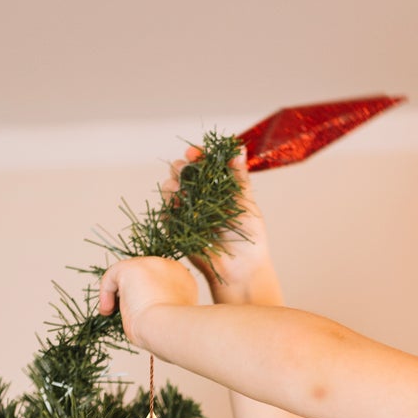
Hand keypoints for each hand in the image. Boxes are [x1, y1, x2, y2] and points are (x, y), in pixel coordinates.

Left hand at [96, 255, 198, 348]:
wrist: (170, 329)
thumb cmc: (172, 333)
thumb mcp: (170, 319)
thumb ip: (159, 309)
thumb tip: (140, 314)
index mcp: (184, 281)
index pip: (160, 281)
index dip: (147, 295)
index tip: (140, 312)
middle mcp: (170, 268)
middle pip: (144, 274)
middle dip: (132, 292)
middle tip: (127, 313)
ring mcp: (152, 264)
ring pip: (127, 273)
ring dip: (118, 293)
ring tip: (114, 314)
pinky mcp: (133, 267)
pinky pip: (113, 275)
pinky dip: (106, 292)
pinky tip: (108, 310)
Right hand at [164, 146, 279, 305]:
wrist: (242, 270)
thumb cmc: (250, 238)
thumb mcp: (246, 202)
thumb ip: (239, 176)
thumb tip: (239, 147)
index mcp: (216, 187)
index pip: (202, 164)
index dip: (197, 155)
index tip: (195, 153)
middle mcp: (199, 197)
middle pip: (182, 174)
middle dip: (180, 167)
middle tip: (184, 167)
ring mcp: (187, 213)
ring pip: (170, 191)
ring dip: (171, 185)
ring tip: (177, 187)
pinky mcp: (178, 230)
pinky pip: (166, 216)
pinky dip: (168, 209)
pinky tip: (174, 206)